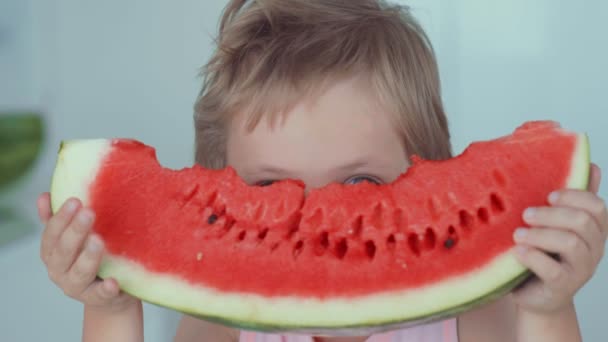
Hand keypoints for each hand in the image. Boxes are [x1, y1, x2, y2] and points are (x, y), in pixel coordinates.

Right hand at [38, 192, 138, 312]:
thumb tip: (44, 196)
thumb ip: (57, 220)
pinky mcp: (98, 299)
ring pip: (79, 272)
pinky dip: (106, 289)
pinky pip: (101, 294)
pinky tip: (113, 281)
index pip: (52, 234)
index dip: (61, 218)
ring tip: (98, 240)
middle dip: (75, 231)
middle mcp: (59, 271)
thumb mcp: (74, 239)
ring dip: (88, 256)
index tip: (75, 200)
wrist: (108, 295)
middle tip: (89, 212)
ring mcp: (77, 287)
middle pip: (64, 251)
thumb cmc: (91, 258)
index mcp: (52, 253)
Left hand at [511, 163, 606, 314]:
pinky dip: (532, 256)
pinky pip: (552, 269)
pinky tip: (517, 251)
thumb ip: (571, 200)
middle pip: (583, 222)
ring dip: (540, 234)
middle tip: (526, 214)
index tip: (549, 195)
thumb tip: (592, 164)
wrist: (535, 296)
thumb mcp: (555, 225)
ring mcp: (580, 270)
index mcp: (593, 230)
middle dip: (552, 214)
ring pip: (570, 243)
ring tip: (518, 233)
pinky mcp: (562, 287)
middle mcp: (592, 249)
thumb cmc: (544, 254)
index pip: (597, 207)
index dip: (575, 196)